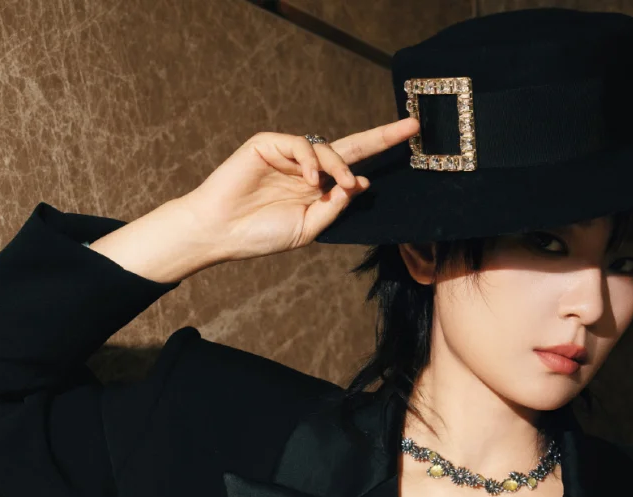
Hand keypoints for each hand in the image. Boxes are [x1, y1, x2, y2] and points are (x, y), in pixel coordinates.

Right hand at [178, 117, 420, 263]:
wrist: (221, 231)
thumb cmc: (261, 234)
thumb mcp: (309, 227)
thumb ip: (335, 206)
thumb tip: (361, 182)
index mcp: (318, 189)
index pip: (355, 167)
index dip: (381, 156)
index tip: (410, 144)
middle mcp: (307, 168)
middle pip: (352, 146)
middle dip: (382, 136)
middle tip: (411, 127)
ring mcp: (288, 154)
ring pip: (327, 149)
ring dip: (339, 166)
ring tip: (339, 186)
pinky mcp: (269, 143)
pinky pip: (301, 144)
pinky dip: (311, 161)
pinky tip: (310, 181)